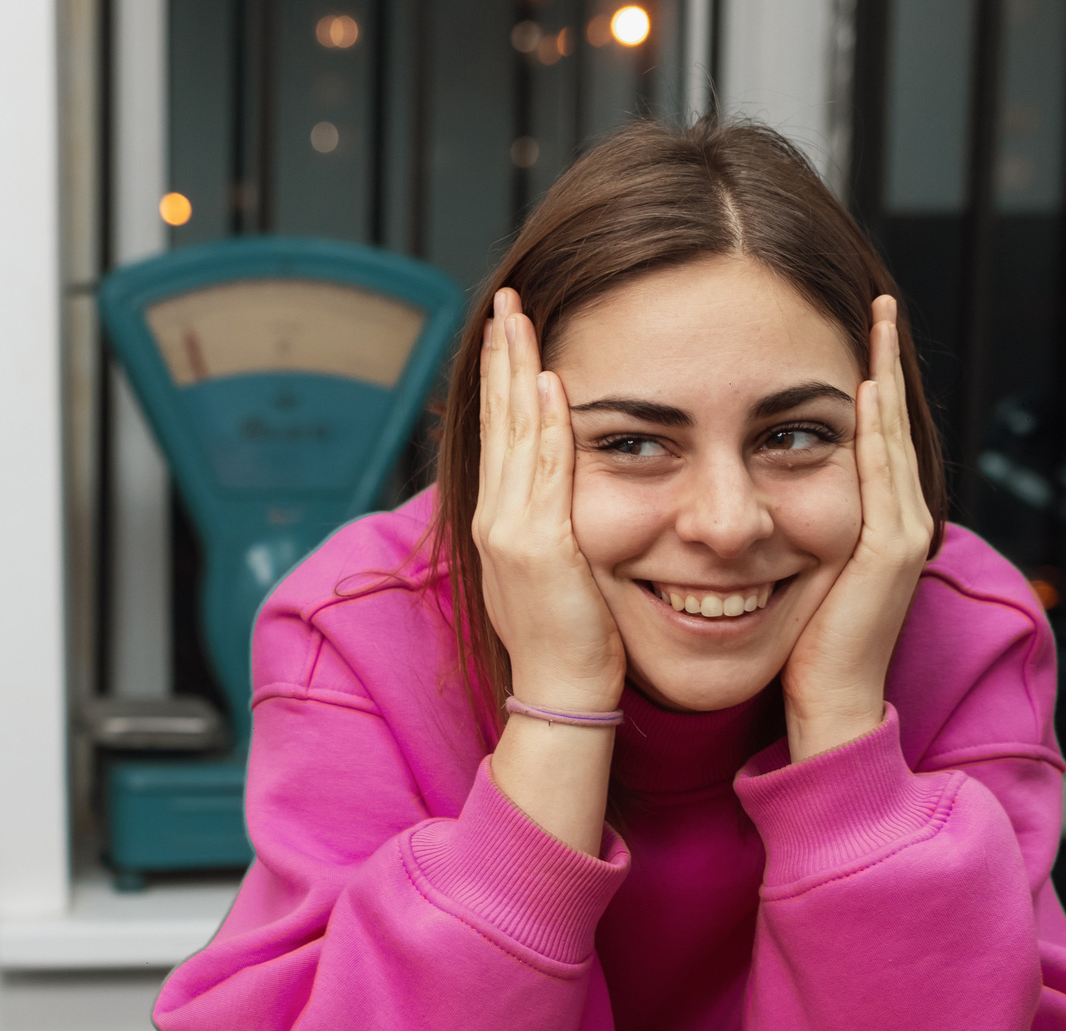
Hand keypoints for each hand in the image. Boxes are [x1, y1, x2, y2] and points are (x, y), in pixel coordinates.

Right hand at [471, 289, 624, 711]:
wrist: (562, 696)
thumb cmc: (570, 646)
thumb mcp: (554, 577)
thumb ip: (552, 534)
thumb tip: (563, 508)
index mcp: (500, 522)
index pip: (501, 434)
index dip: (501, 379)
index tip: (508, 332)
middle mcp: (495, 518)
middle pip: (498, 419)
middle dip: (500, 356)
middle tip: (506, 300)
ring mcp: (511, 530)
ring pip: (515, 432)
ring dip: (517, 371)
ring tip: (519, 319)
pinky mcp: (537, 546)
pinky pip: (545, 469)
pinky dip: (547, 422)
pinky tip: (551, 381)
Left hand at [782, 295, 935, 760]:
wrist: (827, 711)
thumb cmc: (794, 654)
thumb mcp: (785, 577)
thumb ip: (774, 536)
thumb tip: (731, 512)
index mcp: (866, 525)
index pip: (867, 437)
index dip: (860, 385)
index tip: (844, 332)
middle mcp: (894, 522)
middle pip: (888, 423)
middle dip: (881, 360)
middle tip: (873, 302)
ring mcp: (900, 534)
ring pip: (892, 436)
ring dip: (884, 373)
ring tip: (876, 318)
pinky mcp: (889, 552)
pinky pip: (885, 473)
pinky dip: (878, 428)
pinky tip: (865, 386)